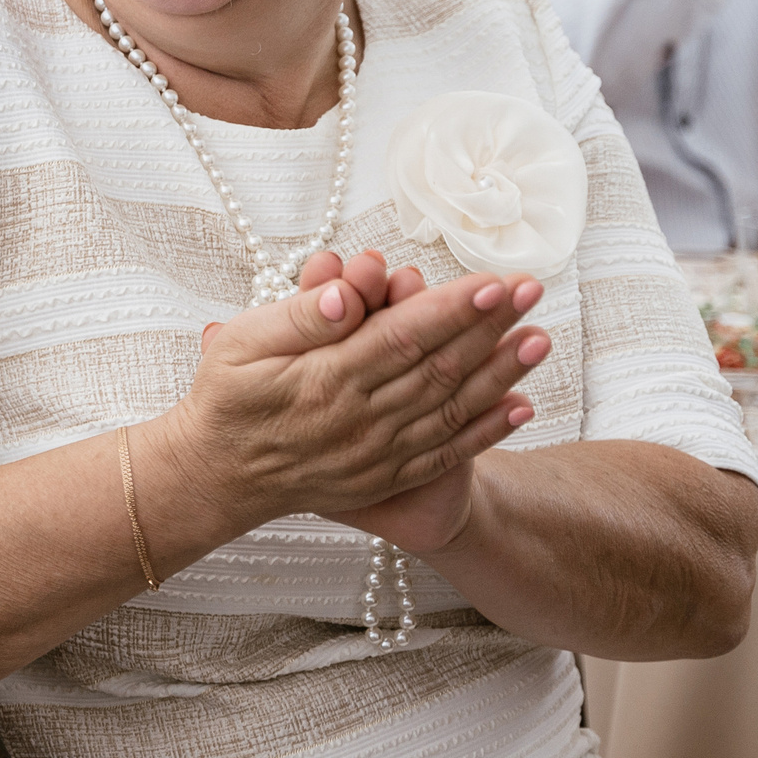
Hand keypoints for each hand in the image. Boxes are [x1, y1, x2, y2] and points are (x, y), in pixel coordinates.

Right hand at [159, 259, 546, 533]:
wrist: (217, 475)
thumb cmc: (226, 399)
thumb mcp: (238, 345)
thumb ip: (296, 319)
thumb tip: (343, 295)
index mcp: (326, 380)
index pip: (402, 336)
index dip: (451, 309)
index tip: (491, 283)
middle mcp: (360, 419)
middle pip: (439, 366)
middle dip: (490, 327)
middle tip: (531, 290)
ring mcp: (378, 452)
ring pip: (452, 407)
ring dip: (502, 373)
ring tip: (541, 339)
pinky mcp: (386, 475)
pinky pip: (445, 451)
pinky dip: (487, 431)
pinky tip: (520, 405)